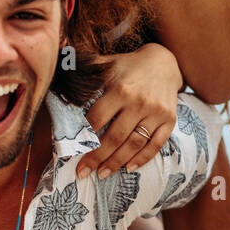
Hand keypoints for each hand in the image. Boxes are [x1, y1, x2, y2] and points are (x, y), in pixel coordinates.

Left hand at [78, 43, 181, 179]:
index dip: (85, 137)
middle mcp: (139, 102)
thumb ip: (85, 65)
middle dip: (97, 157)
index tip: (74, 152)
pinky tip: (129, 168)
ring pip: (134, 144)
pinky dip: (143, 158)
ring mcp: (156, 112)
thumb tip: (60, 54)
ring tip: (102, 174)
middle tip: (83, 173)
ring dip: (117, 162)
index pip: (98, 118)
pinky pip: (156, 144)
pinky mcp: (169, 120)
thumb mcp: (107, 62)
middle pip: (115, 136)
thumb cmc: (128, 66)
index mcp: (120, 89)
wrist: (164, 63)